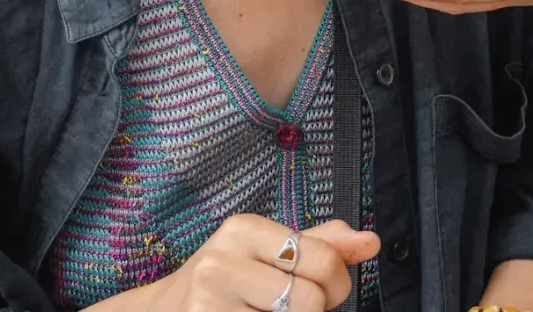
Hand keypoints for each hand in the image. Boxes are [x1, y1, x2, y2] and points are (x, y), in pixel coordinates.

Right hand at [147, 216, 377, 310]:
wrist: (161, 311)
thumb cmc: (224, 282)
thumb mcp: (266, 251)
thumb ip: (319, 244)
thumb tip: (370, 241)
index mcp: (242, 230)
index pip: (323, 258)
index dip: (337, 282)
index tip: (327, 289)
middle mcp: (220, 263)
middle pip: (311, 299)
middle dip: (319, 309)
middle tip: (298, 307)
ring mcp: (208, 304)